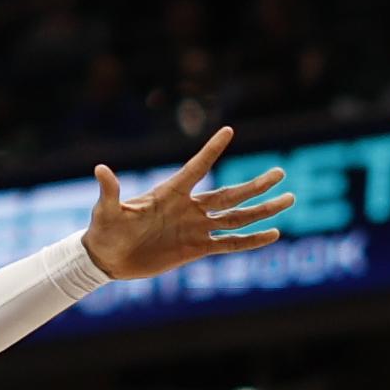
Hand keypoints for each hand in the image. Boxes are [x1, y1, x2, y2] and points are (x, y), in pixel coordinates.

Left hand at [80, 127, 294, 280]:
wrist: (107, 259)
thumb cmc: (105, 231)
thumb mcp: (107, 211)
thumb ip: (110, 192)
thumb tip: (100, 170)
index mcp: (170, 193)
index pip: (196, 168)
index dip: (211, 151)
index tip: (228, 130)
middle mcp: (189, 207)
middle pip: (229, 194)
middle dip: (255, 185)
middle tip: (280, 172)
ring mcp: (195, 228)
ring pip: (236, 216)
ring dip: (262, 209)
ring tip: (289, 198)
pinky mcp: (196, 248)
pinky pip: (229, 243)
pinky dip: (251, 240)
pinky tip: (274, 233)